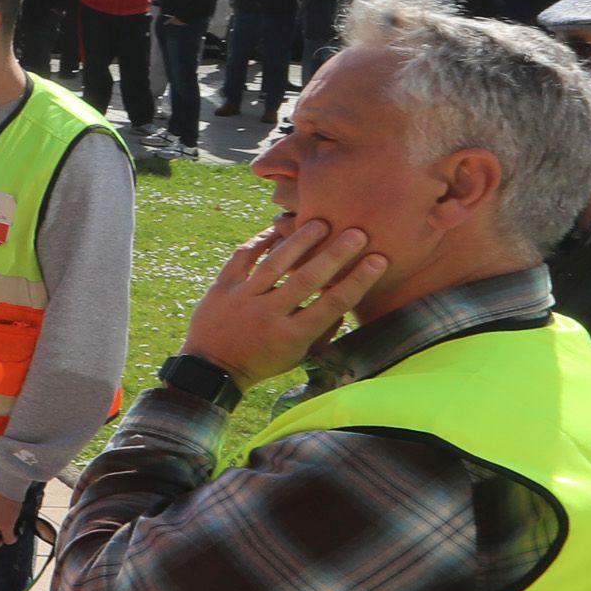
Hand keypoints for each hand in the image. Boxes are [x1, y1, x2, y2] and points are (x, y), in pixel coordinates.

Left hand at [180, 216, 387, 383]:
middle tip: (357, 233)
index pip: (332, 304)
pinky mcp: (222, 287)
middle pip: (307, 279)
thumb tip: (346, 300)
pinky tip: (277, 229)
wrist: (211, 367)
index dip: (358, 281)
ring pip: (275, 263)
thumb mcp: (297, 354)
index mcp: (292, 336)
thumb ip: (321, 330)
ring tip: (320, 223)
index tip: (378, 260)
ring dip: (300, 241)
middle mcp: (268, 314)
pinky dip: (259, 241)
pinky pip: (243, 257)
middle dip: (335, 255)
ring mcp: (243, 298)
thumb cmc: (263, 360)